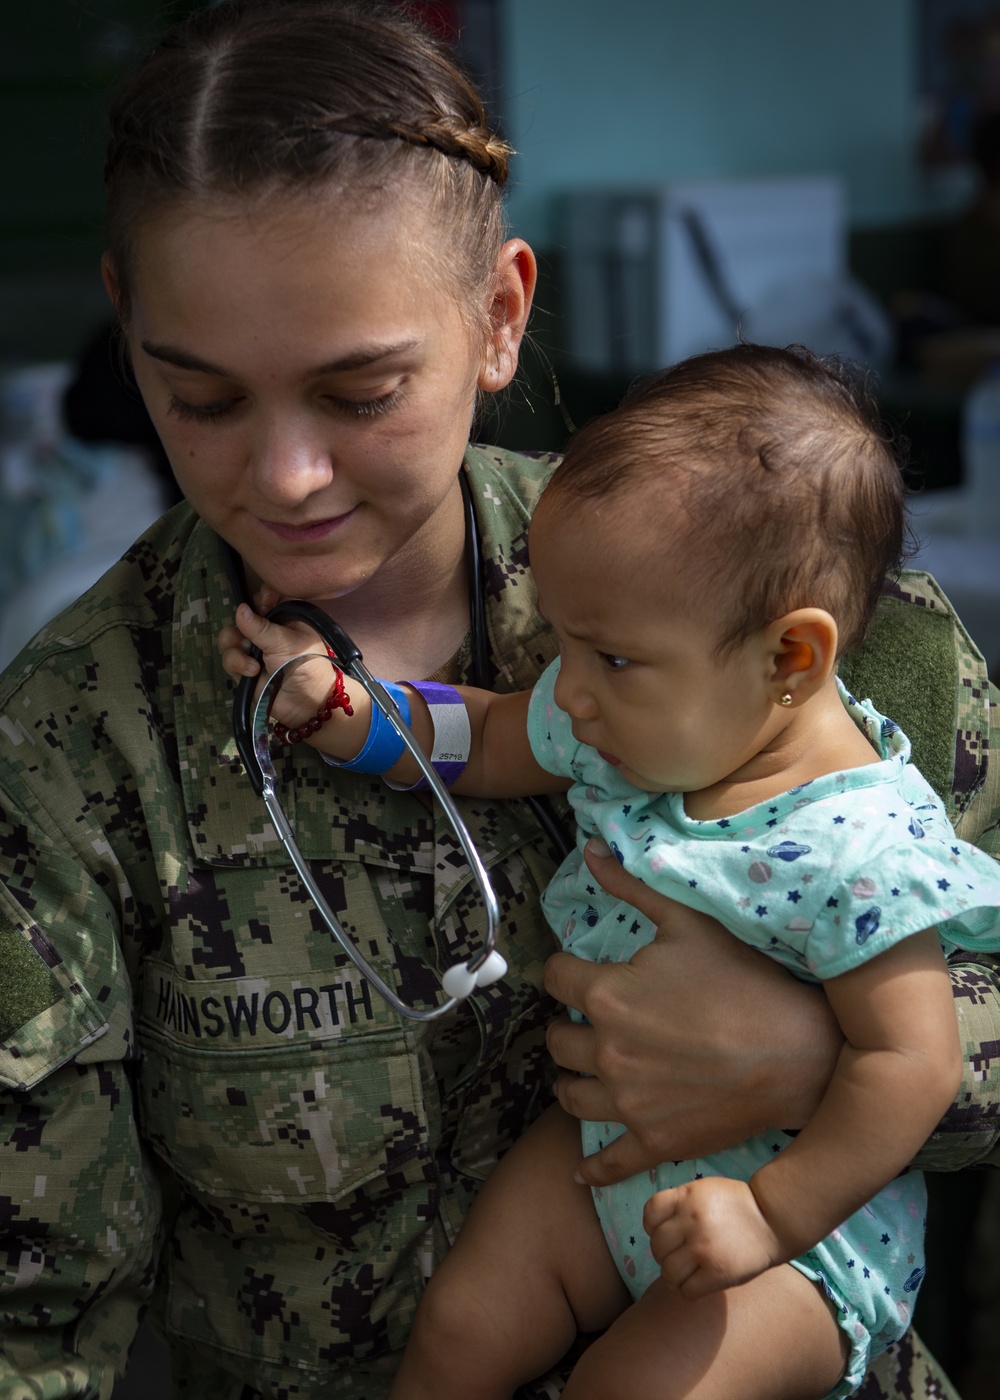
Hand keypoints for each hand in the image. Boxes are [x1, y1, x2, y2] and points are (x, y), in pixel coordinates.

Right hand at [218, 597, 341, 730]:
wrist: (307, 702)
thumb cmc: (306, 664)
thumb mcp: (286, 642)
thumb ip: (261, 627)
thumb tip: (240, 609)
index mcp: (285, 618)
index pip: (268, 597)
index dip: (263, 596)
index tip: (264, 599)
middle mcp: (267, 631)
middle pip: (243, 616)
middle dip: (242, 623)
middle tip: (251, 631)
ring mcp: (254, 649)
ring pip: (230, 637)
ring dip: (236, 646)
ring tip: (251, 659)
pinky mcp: (244, 668)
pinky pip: (230, 659)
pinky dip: (238, 664)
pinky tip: (253, 671)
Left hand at [544, 839, 842, 1184]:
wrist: (801, 1052)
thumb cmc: (746, 980)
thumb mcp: (689, 922)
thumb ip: (631, 887)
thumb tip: (590, 851)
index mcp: (607, 996)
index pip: (554, 978)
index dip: (565, 970)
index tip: (579, 970)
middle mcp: (605, 1052)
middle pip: (556, 1039)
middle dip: (570, 1023)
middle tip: (595, 1017)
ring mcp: (627, 1103)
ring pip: (569, 1094)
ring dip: (575, 1078)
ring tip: (594, 1067)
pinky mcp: (654, 1141)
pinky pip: (606, 1161)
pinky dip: (592, 1165)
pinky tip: (583, 1167)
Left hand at [644, 1176, 782, 1298]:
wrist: (771, 1220)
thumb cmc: (735, 1205)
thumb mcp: (704, 1190)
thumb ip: (680, 1203)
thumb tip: (655, 1229)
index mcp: (686, 1196)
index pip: (650, 1214)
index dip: (653, 1227)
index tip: (666, 1233)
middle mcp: (691, 1220)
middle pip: (657, 1246)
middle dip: (664, 1254)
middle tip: (680, 1256)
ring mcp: (703, 1248)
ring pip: (668, 1272)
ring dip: (674, 1276)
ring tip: (686, 1273)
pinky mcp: (717, 1273)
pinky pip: (686, 1291)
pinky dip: (687, 1291)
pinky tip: (697, 1284)